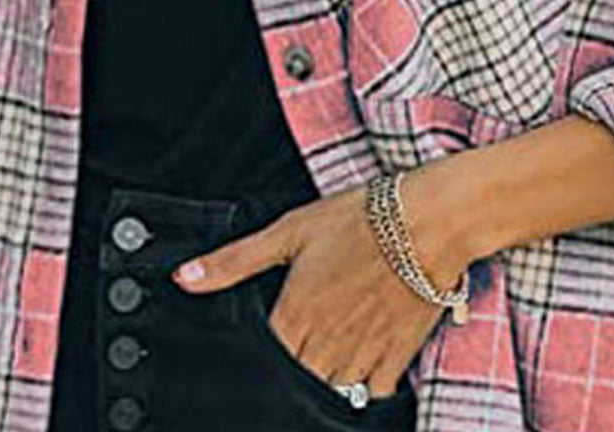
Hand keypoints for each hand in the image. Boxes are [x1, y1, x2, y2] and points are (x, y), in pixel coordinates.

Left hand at [171, 180, 466, 397]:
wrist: (428, 222)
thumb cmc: (360, 219)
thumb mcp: (289, 230)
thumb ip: (234, 261)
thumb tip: (185, 277)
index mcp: (296, 315)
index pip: (264, 360)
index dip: (260, 353)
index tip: (268, 334)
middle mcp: (326, 344)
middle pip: (295, 380)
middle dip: (290, 365)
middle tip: (299, 335)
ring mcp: (364, 354)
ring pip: (331, 390)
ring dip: (322, 375)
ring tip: (323, 346)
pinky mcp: (397, 355)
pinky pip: (372, 393)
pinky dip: (361, 385)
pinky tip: (356, 359)